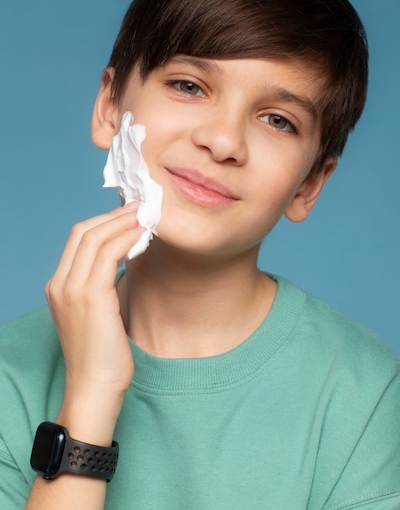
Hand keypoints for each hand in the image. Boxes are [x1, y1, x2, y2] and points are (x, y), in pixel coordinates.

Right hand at [45, 203, 142, 443]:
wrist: (95, 388)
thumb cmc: (102, 356)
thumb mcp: (97, 314)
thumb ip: (101, 285)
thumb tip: (124, 257)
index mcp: (58, 286)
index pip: (77, 238)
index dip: (104, 221)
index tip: (129, 214)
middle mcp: (59, 284)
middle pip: (83, 231)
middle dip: (113, 215)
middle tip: (140, 207)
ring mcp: (71, 289)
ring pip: (95, 237)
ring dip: (123, 222)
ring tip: (145, 216)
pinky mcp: (90, 296)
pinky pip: (107, 253)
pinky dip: (126, 238)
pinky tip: (143, 235)